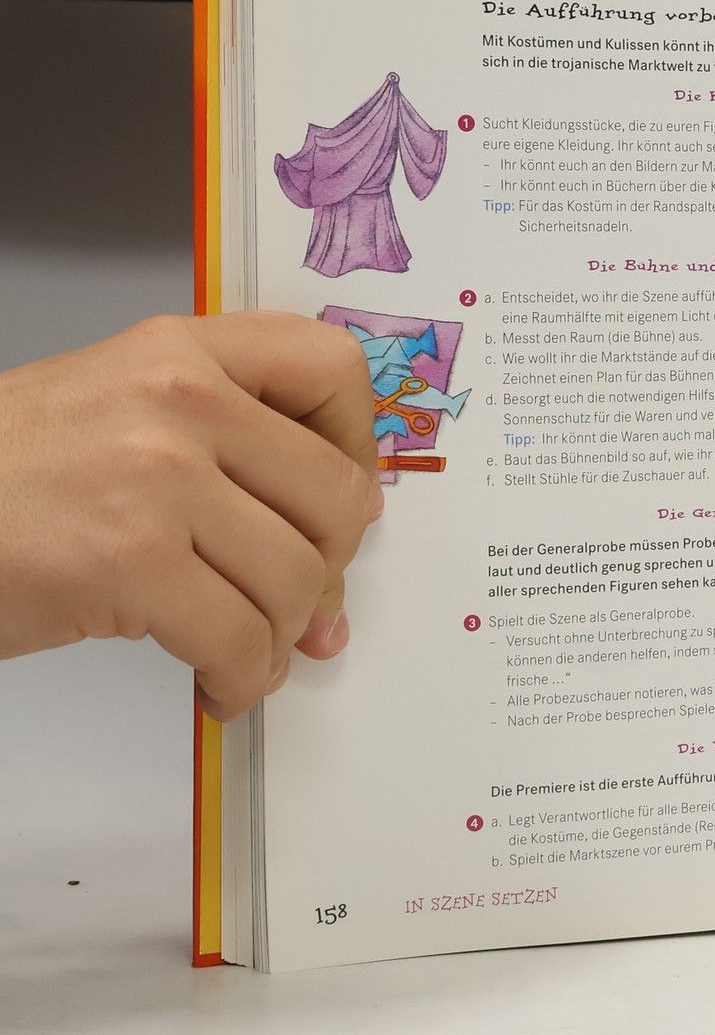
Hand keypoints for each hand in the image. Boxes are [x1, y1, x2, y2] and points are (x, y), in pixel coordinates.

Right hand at [0, 313, 381, 719]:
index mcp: (179, 350)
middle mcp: (179, 398)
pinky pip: (240, 638)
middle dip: (327, 567)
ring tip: (248, 651)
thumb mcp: (112, 411)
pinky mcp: (129, 561)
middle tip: (298, 603)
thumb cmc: (1, 477)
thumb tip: (339, 541)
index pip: (331, 367)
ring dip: (281, 636)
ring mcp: (156, 478)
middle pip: (335, 493)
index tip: (343, 500)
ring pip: (295, 577)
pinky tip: (220, 684)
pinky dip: (243, 678)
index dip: (359, 444)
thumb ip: (222, 443)